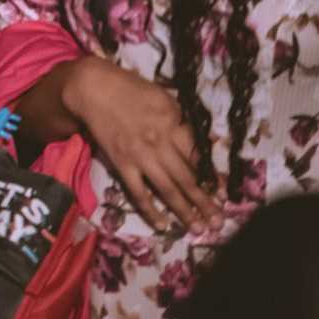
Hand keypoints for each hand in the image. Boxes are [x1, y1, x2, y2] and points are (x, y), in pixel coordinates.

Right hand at [63, 57, 223, 233]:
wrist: (93, 88)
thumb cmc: (130, 88)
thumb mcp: (164, 97)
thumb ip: (181, 121)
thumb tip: (200, 143)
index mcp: (174, 124)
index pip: (198, 157)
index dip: (212, 178)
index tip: (224, 194)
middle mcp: (161, 143)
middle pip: (188, 178)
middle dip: (205, 202)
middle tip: (219, 221)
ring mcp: (140, 156)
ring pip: (168, 189)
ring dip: (185, 211)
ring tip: (200, 229)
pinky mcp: (122, 164)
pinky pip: (138, 192)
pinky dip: (151, 210)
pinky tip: (162, 225)